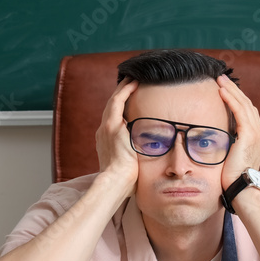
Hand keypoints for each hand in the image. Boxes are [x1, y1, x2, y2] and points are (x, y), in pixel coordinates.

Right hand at [95, 80, 138, 196]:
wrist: (116, 182)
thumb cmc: (126, 181)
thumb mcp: (133, 167)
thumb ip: (140, 159)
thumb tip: (156, 161)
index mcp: (107, 142)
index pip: (114, 120)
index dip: (121, 109)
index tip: (129, 101)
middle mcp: (103, 132)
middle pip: (111, 108)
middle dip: (120, 94)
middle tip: (129, 83)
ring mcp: (106, 128)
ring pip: (114, 101)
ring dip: (123, 88)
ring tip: (132, 78)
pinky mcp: (111, 126)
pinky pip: (117, 102)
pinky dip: (125, 91)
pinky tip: (133, 82)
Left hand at [217, 75, 259, 188]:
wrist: (242, 189)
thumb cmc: (234, 179)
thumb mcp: (231, 159)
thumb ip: (228, 148)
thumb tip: (215, 144)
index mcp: (255, 138)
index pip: (247, 112)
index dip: (237, 99)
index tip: (225, 90)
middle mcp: (258, 133)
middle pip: (247, 104)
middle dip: (234, 90)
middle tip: (222, 79)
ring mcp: (255, 133)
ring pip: (244, 104)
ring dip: (231, 90)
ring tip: (220, 80)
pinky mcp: (249, 135)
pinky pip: (239, 111)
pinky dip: (231, 99)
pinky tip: (221, 91)